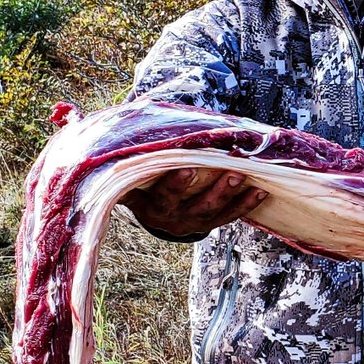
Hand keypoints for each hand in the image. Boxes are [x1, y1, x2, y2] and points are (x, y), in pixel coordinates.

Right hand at [120, 168, 267, 237]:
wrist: (149, 209)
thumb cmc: (139, 183)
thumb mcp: (129, 177)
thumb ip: (127, 163)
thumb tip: (102, 138)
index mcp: (149, 207)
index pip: (162, 196)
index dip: (174, 184)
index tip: (186, 168)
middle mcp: (171, 219)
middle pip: (194, 206)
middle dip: (213, 189)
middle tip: (229, 169)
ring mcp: (191, 223)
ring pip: (214, 212)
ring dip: (231, 193)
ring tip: (244, 175)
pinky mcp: (207, 224)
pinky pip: (229, 217)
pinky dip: (246, 204)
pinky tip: (260, 191)